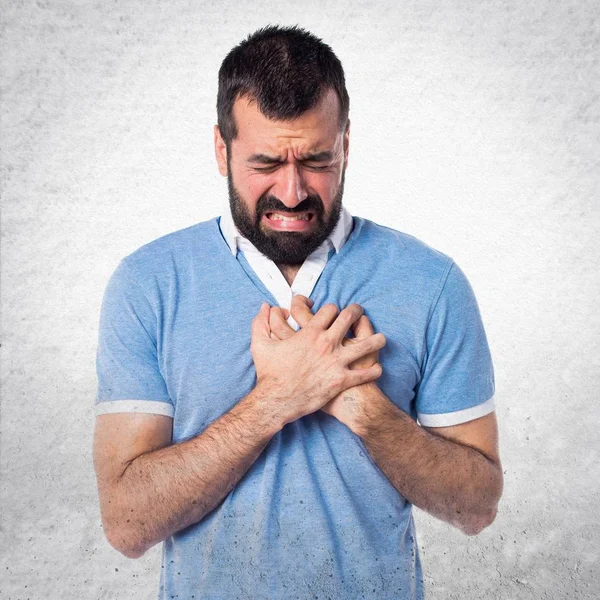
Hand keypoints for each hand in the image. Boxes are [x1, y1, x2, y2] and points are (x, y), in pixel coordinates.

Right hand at [250, 296, 385, 426]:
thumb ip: (261, 322)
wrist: (276, 401)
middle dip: (356, 312)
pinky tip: (377, 369)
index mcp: (310, 332)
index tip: (334, 311)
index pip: (330, 310)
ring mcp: (336, 362)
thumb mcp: (261, 344)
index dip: (333, 308)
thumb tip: (264, 306)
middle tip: (359, 312)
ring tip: (381, 338)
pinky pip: (365, 373)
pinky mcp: (341, 380)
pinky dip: (374, 370)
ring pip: (366, 345)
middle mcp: (327, 343)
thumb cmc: (269, 373)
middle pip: (349, 318)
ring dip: (376, 340)